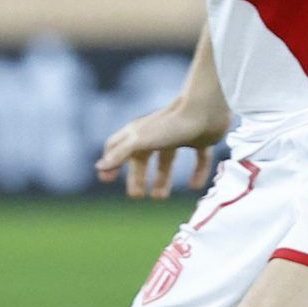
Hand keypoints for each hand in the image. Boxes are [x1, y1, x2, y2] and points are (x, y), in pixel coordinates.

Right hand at [96, 98, 229, 198]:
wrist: (207, 108)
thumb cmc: (171, 124)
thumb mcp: (141, 140)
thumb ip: (120, 153)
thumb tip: (100, 167)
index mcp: (140, 132)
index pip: (117, 145)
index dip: (110, 161)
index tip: (106, 178)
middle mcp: (157, 133)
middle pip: (142, 158)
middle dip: (137, 176)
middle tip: (137, 195)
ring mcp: (180, 135)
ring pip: (167, 159)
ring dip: (163, 178)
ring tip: (160, 197)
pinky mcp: (201, 139)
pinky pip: (199, 158)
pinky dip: (197, 172)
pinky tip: (195, 186)